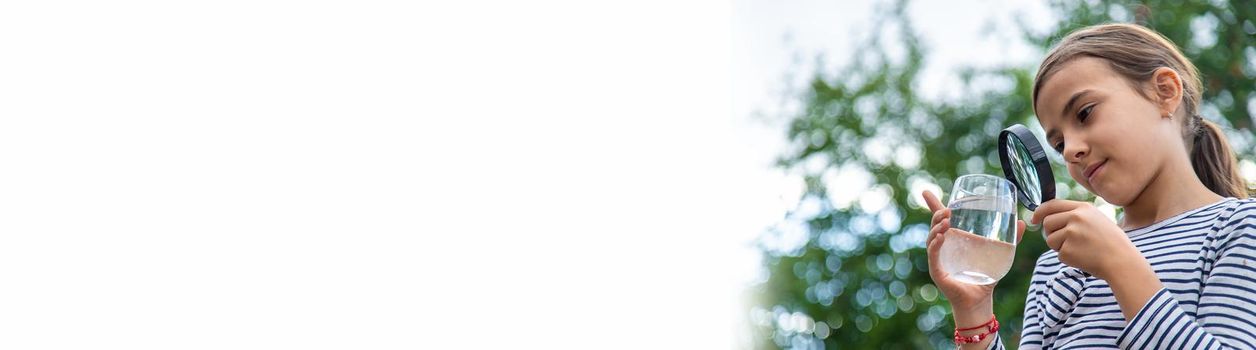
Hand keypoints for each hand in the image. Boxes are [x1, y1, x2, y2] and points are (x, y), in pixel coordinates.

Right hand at [921, 191, 1025, 318]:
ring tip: (947, 221)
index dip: (932, 205)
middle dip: (937, 214)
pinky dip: (935, 244)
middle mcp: (942, 247)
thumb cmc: (985, 277)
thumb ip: (1010, 239)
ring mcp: (938, 259)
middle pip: (934, 226)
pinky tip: (941, 237)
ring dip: (937, 227)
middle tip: (947, 209)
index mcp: (953, 241)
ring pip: (931, 238)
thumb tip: (1022, 222)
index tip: (925, 192)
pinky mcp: (937, 270)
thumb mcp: (999, 254)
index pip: (940, 220)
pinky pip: (933, 254)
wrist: (980, 300)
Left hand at [1030, 199, 1139, 280]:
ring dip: (1059, 246)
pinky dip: (1067, 258)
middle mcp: (1076, 217)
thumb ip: (1076, 215)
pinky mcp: (1068, 250)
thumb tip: (1048, 215)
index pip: (1052, 204)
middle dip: (1052, 233)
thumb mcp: (1096, 219)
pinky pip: (1058, 254)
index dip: (1040, 212)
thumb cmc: (1110, 242)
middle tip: (1068, 241)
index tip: (1034, 219)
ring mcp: (1071, 233)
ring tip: (1080, 249)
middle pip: (1047, 222)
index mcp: (1083, 208)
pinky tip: (1083, 257)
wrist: (1122, 261)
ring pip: (1049, 239)